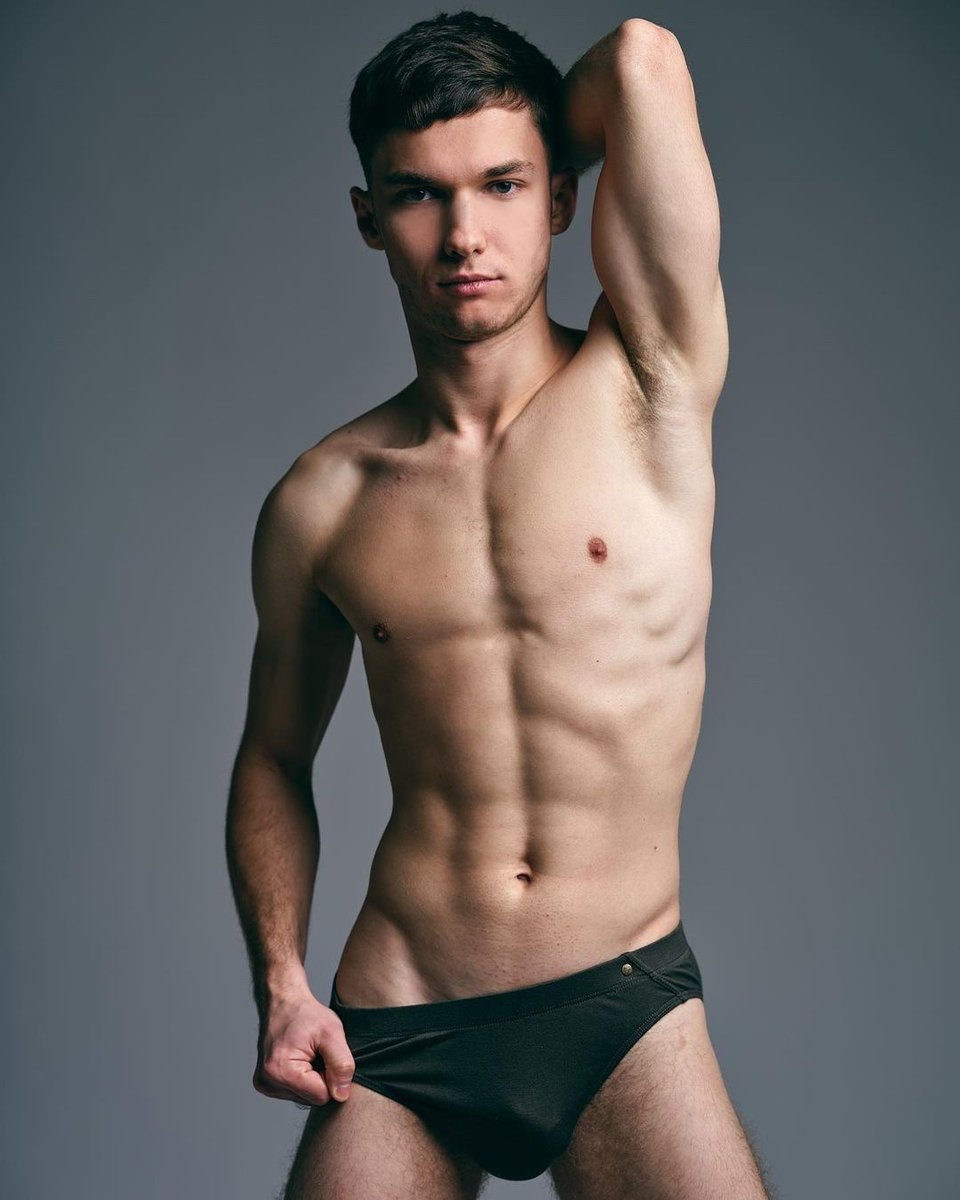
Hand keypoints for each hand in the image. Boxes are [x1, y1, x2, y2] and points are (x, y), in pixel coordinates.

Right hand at [253, 988, 355, 1108]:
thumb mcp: (332, 1033)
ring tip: (308, 1053)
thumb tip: (342, 1096)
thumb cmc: (307, 1014)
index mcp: (281, 1071)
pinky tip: (300, 1057)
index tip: (326, 1054)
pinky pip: (296, 1092)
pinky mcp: (266, 1084)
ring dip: (312, 1077)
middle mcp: (267, 1082)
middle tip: (317, 1051)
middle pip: (312, 1098)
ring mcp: (265, 1085)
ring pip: (305, 1097)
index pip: (322, 1096)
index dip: (331, 1075)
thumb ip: (342, 1065)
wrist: (284, 1001)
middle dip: (321, 1077)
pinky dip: (303, 1077)